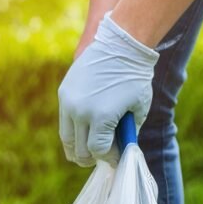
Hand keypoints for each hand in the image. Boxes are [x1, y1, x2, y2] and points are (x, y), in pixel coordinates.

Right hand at [57, 12, 158, 165]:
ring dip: (77, 149)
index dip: (109, 158)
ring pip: (67, 139)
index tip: (116, 159)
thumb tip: (119, 149)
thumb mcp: (139, 108)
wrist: (121, 44)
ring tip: (87, 152)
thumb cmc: (135, 77)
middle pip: (80, 150)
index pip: (98, 151)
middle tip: (101, 158)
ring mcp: (69, 103)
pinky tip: (84, 131)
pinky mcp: (63, 94)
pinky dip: (73, 130)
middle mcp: (81, 112)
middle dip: (92, 158)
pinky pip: (64, 121)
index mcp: (101, 117)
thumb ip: (127, 131)